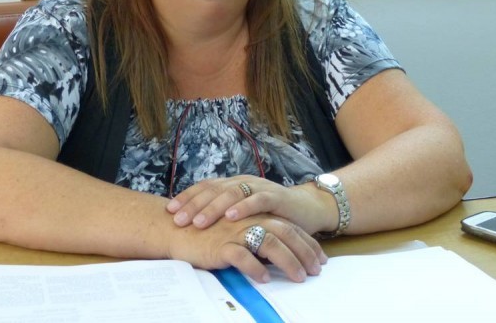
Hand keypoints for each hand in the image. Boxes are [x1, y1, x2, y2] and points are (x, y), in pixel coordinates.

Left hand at [166, 176, 337, 235]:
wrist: (307, 210)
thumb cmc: (271, 216)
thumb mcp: (244, 216)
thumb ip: (224, 218)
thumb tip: (192, 229)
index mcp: (233, 185)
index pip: (205, 187)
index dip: (187, 197)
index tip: (169, 211)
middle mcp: (243, 183)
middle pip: (214, 190)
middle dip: (194, 205)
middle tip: (177, 219)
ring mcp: (260, 188)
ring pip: (232, 194)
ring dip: (213, 208)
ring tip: (199, 221)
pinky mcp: (276, 197)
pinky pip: (258, 200)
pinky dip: (244, 207)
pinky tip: (231, 216)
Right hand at [168, 213, 326, 282]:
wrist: (174, 229)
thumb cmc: (206, 231)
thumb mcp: (236, 230)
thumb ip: (256, 235)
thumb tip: (278, 254)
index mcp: (255, 215)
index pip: (288, 227)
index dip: (307, 243)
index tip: (320, 259)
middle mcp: (249, 220)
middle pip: (285, 233)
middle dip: (305, 252)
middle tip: (317, 270)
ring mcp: (235, 231)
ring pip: (269, 243)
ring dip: (287, 261)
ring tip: (299, 277)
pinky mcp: (220, 244)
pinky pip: (241, 256)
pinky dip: (255, 267)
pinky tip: (265, 279)